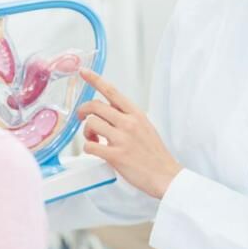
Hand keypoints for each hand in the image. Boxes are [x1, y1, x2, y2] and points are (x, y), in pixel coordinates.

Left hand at [77, 68, 182, 198]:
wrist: (166, 176)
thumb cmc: (155, 154)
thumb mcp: (145, 127)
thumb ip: (128, 118)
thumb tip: (110, 113)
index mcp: (136, 114)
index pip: (112, 91)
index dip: (95, 79)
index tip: (83, 72)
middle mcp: (128, 123)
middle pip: (95, 106)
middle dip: (83, 110)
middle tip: (81, 117)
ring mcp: (122, 138)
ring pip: (91, 123)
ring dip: (87, 132)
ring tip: (94, 139)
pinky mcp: (115, 155)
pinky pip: (90, 146)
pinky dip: (88, 148)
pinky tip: (95, 150)